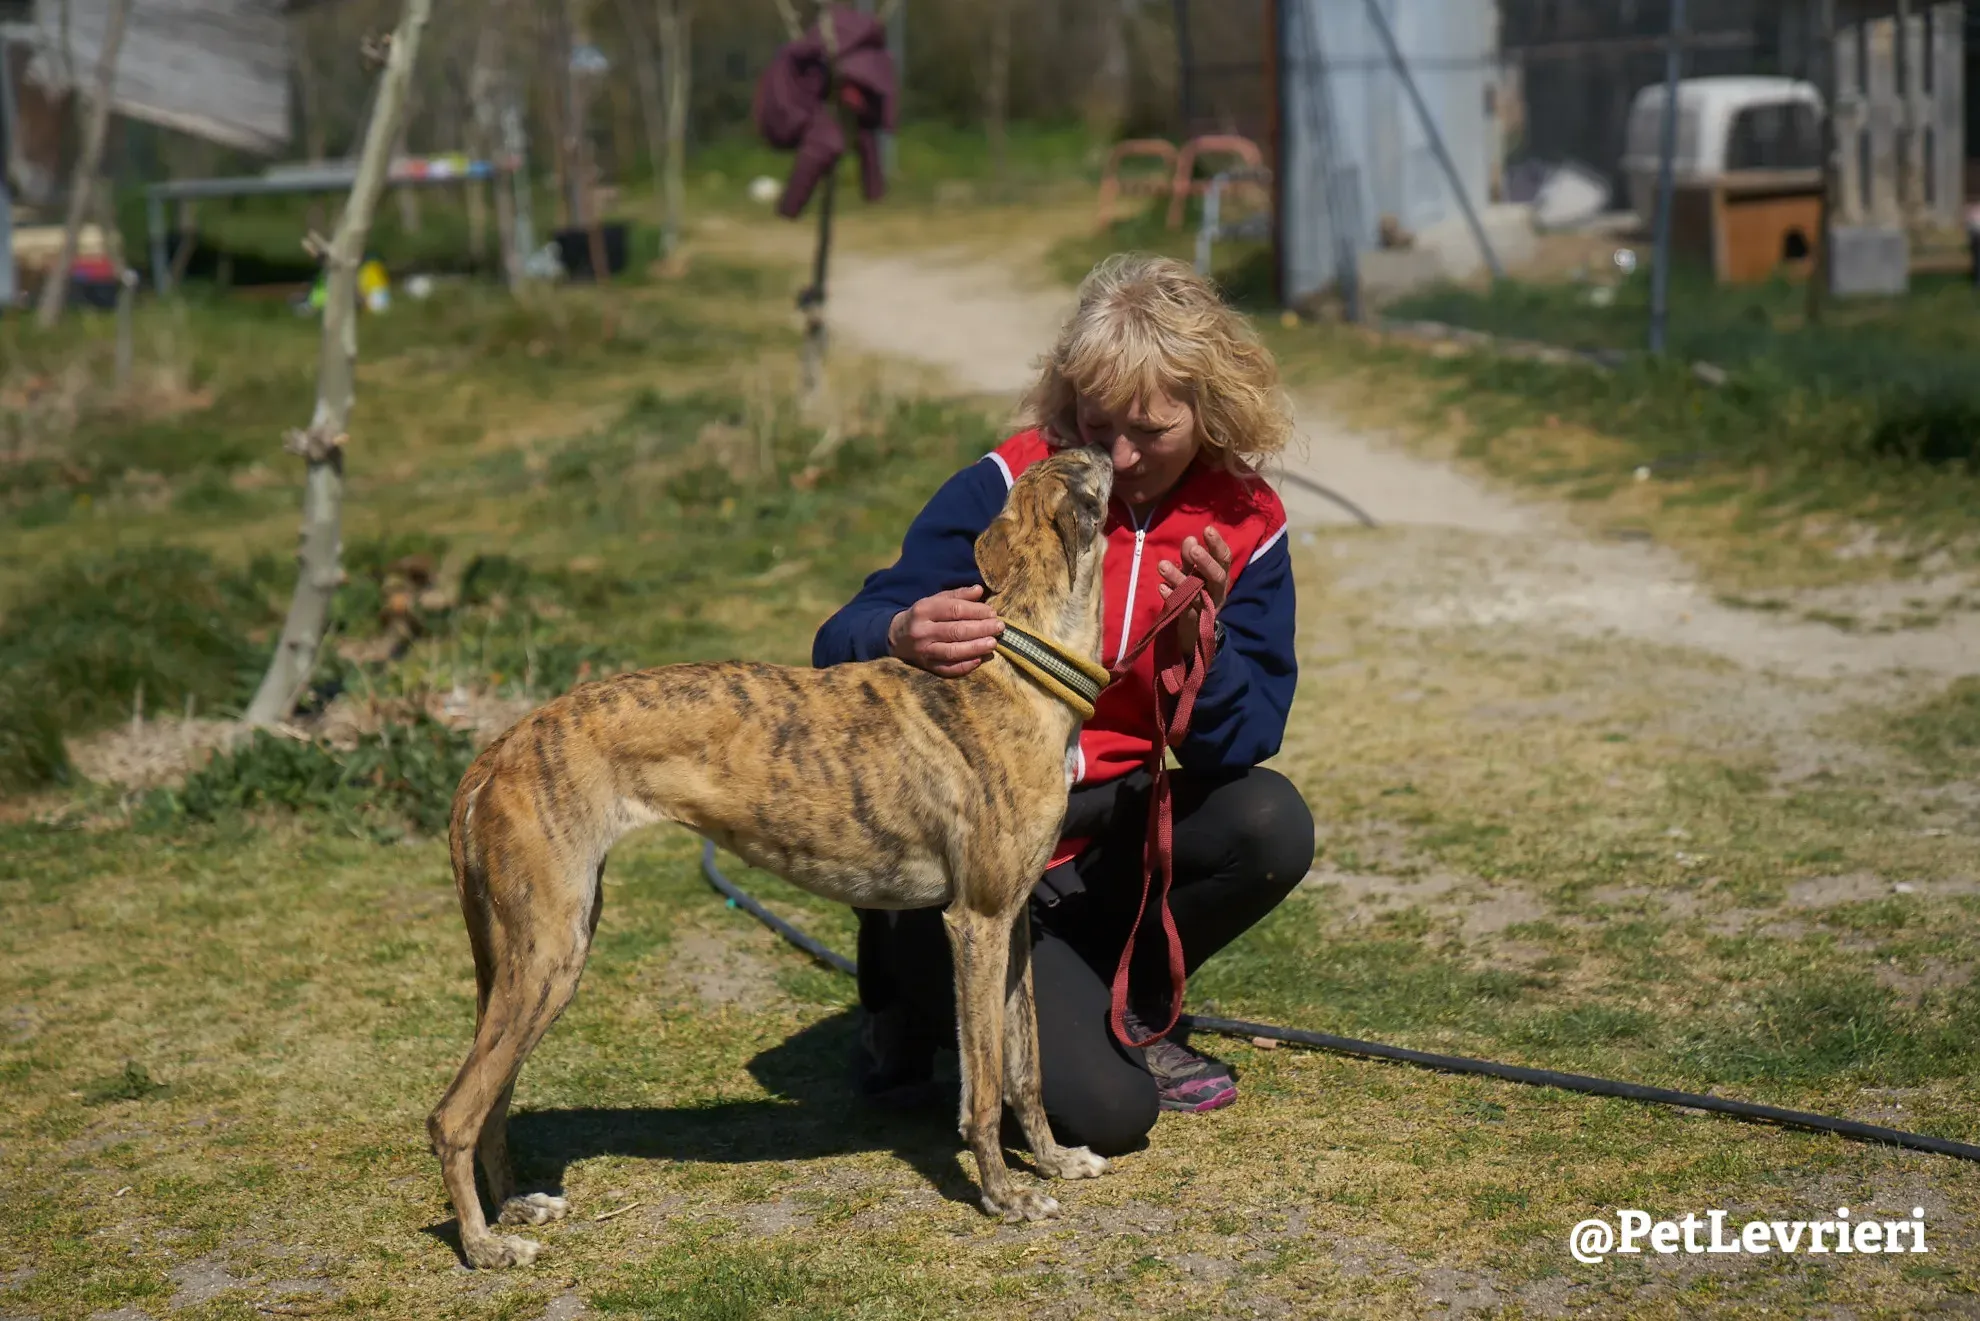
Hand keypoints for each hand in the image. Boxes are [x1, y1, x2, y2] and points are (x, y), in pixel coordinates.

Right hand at [888, 584, 1003, 676]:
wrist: (896, 637)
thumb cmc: (923, 616)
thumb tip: (979, 590)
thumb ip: (957, 595)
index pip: (954, 610)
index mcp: (924, 610)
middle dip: (981, 629)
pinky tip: (979, 660)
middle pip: (956, 630)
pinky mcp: (926, 666)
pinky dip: (964, 666)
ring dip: (976, 648)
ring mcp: (923, 650)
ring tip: (993, 643)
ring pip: (952, 651)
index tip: (992, 613)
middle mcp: (922, 631)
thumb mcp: (935, 601)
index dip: (976, 611)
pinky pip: (947, 669)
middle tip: (999, 627)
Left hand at [1157, 527, 1230, 656]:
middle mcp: (1217, 592)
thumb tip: (1190, 538)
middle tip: (1193, 548)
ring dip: (1179, 578)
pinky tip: (1161, 587)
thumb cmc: (1195, 595)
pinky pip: (1184, 610)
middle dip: (1205, 562)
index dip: (1218, 544)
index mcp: (1219, 577)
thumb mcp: (1193, 574)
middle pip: (1217, 576)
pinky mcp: (1193, 622)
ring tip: (1162, 565)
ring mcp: (1206, 609)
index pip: (1224, 559)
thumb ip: (1191, 559)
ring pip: (1196, 593)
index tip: (1208, 529)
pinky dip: (1172, 598)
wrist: (1194, 631)